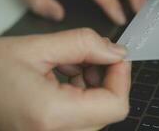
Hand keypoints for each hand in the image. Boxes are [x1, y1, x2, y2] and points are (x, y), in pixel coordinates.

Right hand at [0, 28, 130, 130]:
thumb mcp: (36, 47)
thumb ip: (83, 43)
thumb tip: (116, 51)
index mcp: (51, 116)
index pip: (115, 105)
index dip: (122, 76)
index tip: (116, 55)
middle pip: (109, 108)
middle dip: (106, 76)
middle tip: (89, 54)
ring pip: (98, 111)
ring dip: (93, 83)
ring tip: (68, 64)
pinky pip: (84, 115)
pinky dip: (83, 92)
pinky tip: (64, 76)